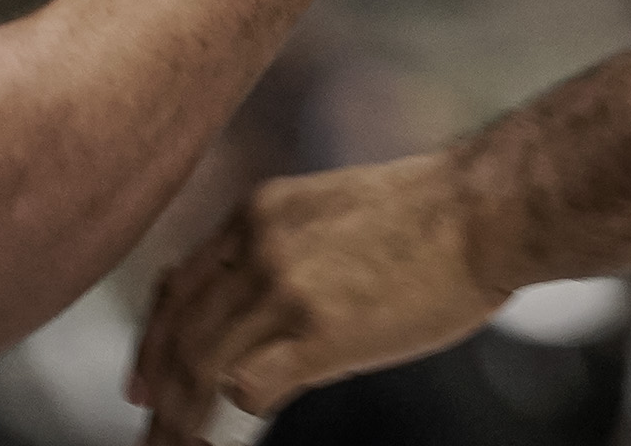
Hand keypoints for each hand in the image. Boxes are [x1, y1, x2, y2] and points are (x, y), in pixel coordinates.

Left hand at [132, 156, 499, 443]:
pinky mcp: (318, 333)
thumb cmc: (431, 213)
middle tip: (151, 432)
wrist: (486, 209)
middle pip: (180, 333)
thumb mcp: (329, 206)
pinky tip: (245, 428)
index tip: (144, 381)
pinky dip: (237, 414)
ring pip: (202, 367)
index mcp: (259, 212)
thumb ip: (283, 245)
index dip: (154, 341)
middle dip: (159, 392)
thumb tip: (260, 306)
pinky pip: (247, 388)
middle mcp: (258, 245)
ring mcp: (284, 288)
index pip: (179, 285)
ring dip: (184, 420)